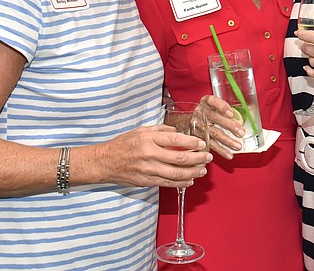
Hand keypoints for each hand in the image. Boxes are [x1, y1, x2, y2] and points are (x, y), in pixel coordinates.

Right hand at [95, 125, 211, 188]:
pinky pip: (167, 183)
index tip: (202, 144)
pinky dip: (181, 183)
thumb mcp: (140, 130)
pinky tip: (189, 180)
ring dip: (193, 173)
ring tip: (202, 171)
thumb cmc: (123, 144)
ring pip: (176, 174)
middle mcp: (149, 155)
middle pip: (179, 158)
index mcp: (148, 139)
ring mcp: (148, 170)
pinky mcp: (146, 181)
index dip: (191, 143)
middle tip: (208, 157)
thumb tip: (177, 132)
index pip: (175, 140)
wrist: (105, 162)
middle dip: (197, 159)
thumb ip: (160, 130)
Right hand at [200, 94, 244, 158]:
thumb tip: (248, 113)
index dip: (221, 106)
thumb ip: (227, 109)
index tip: (231, 113)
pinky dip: (221, 150)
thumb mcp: (215, 106)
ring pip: (214, 132)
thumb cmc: (208, 112)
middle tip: (241, 132)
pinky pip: (211, 144)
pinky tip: (229, 154)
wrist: (190, 121)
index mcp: (206, 102)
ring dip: (227, 140)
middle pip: (215, 118)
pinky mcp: (199, 137)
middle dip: (229, 126)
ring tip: (238, 146)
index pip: (212, 101)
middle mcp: (200, 113)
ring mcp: (199, 125)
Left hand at [297, 26, 313, 82]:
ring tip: (311, 54)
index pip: (311, 36)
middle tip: (305, 43)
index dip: (301, 34)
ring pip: (310, 60)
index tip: (298, 32)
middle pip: (307, 49)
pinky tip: (307, 67)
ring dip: (309, 56)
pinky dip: (308, 70)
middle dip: (304, 45)